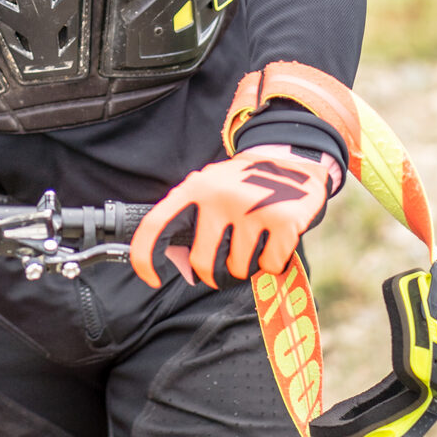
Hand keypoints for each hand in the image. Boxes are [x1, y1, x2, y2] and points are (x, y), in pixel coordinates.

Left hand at [129, 147, 337, 290]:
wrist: (290, 158)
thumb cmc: (242, 184)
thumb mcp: (209, 190)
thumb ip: (189, 222)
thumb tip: (181, 268)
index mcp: (195, 187)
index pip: (156, 225)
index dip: (145, 257)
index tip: (151, 278)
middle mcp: (220, 196)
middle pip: (202, 263)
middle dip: (213, 274)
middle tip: (225, 264)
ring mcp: (252, 208)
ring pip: (239, 269)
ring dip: (247, 265)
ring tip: (255, 240)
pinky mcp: (283, 221)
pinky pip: (270, 266)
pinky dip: (273, 262)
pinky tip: (275, 240)